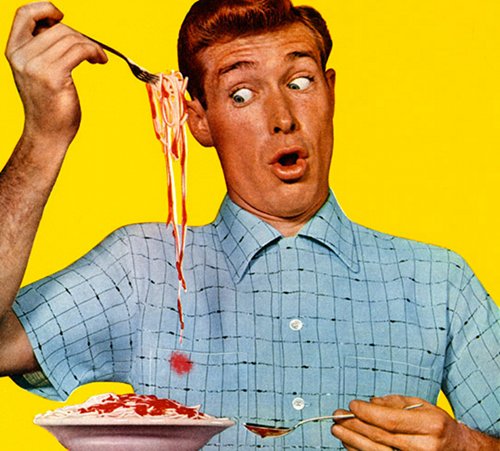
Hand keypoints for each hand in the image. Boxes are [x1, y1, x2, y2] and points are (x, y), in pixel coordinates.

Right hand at [5, 2, 106, 146]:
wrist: (47, 133)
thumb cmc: (47, 104)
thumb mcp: (36, 72)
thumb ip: (41, 49)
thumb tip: (62, 28)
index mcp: (14, 51)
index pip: (24, 13)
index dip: (44, 9)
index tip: (62, 16)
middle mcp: (21, 56)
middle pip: (58, 28)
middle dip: (80, 36)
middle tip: (92, 50)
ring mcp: (36, 66)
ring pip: (72, 38)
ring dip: (91, 45)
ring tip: (97, 57)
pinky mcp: (54, 76)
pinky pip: (80, 50)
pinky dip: (94, 52)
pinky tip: (99, 61)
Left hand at [331, 395, 481, 450]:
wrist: (459, 449)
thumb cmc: (437, 425)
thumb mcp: (422, 406)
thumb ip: (395, 403)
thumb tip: (370, 403)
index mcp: (431, 425)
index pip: (392, 421)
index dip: (368, 413)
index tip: (352, 405)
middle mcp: (425, 446)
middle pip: (382, 437)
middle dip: (355, 426)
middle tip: (337, 416)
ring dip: (353, 440)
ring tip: (337, 429)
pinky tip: (349, 442)